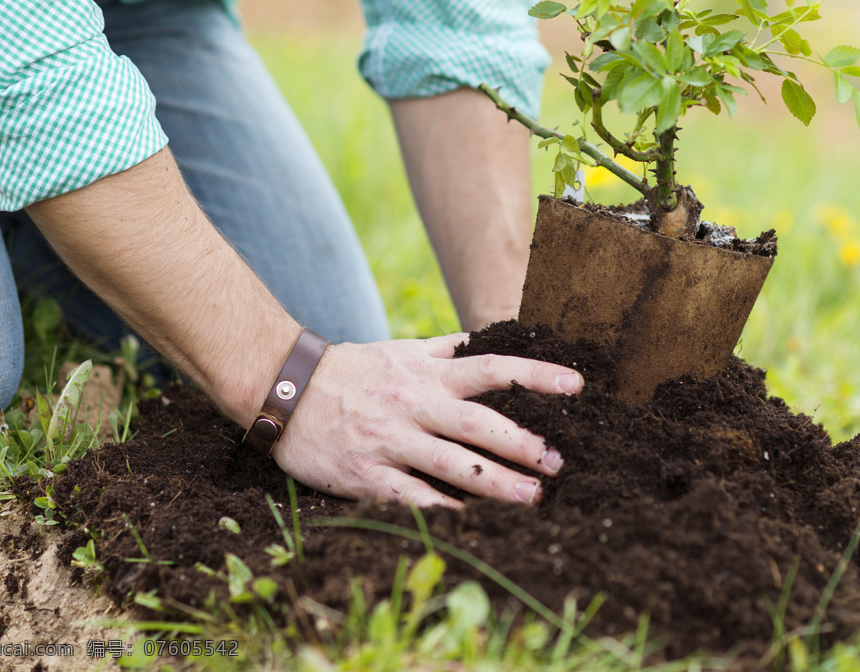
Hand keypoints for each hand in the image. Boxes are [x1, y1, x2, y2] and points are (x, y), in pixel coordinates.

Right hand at [267, 333, 582, 508]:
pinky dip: (444, 509)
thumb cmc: (352, 371)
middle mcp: (414, 403)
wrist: (284, 390)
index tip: (575, 386)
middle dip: (522, 443)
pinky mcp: (368, 475)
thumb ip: (446, 349)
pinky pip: (412, 496)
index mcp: (427, 373)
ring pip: (451, 464)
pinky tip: (474, 521)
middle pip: (478, 422)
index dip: (535, 375)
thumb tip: (490, 337)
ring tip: (533, 498)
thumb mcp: (400, 350)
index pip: (492, 368)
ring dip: (496, 483)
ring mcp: (391, 440)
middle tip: (559, 462)